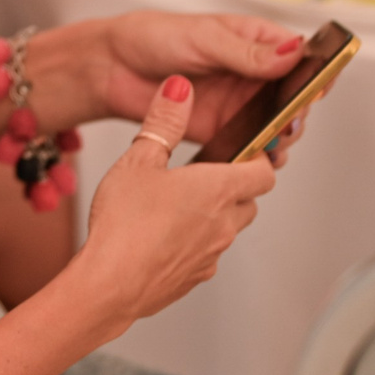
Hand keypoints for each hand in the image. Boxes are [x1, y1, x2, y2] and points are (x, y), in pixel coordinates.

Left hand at [31, 12, 307, 166]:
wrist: (112, 68)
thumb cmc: (153, 38)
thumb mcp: (203, 38)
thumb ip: (246, 52)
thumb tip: (290, 53)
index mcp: (254, 42)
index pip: (299, 56)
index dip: (313, 71)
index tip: (318, 86)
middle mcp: (252, 75)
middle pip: (293, 97)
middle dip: (297, 111)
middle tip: (289, 120)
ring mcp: (239, 105)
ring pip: (276, 126)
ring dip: (281, 136)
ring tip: (274, 142)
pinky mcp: (221, 131)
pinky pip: (249, 146)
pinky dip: (256, 155)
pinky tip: (255, 159)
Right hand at [70, 77, 273, 327]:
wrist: (109, 285)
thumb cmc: (124, 223)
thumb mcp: (139, 160)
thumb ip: (164, 122)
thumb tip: (179, 88)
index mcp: (218, 189)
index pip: (264, 171)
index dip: (258, 158)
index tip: (244, 148)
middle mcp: (224, 224)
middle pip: (249, 200)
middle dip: (234, 186)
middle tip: (203, 173)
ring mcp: (211, 256)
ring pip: (228, 228)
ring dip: (214, 215)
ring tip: (178, 204)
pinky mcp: (194, 278)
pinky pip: (206, 254)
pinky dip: (194, 242)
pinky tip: (161, 235)